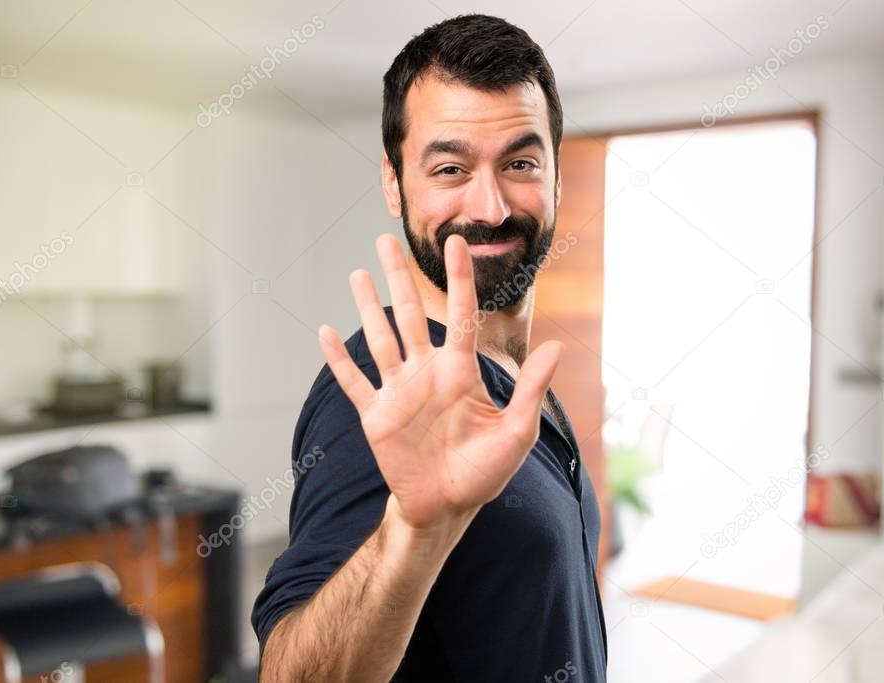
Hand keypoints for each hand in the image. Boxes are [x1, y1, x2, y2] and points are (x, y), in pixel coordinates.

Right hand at [317, 233, 564, 530]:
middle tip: (385, 239)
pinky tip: (325, 332)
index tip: (456, 242)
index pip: (458, 313)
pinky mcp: (376, 415)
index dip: (457, 278)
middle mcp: (427, 372)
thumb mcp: (517, 431)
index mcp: (460, 371)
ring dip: (367, 307)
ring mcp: (399, 391)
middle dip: (398, 277)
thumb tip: (558, 346)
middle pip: (408, 314)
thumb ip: (531, 388)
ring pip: (380, 338)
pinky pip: (355, 382)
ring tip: (357, 273)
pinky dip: (339, 360)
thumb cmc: (486, 470)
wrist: (447, 507)